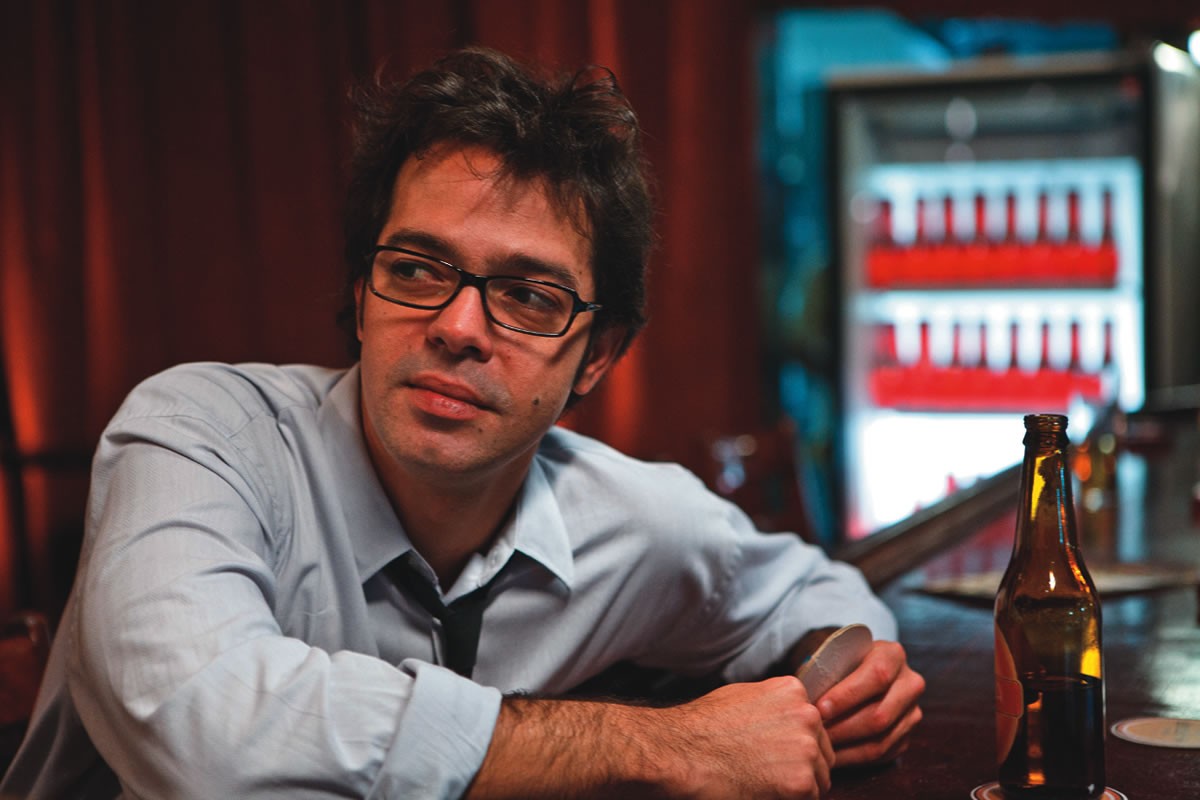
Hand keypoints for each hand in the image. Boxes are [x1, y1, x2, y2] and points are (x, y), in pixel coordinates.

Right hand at [664, 676, 834, 798]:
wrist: (682, 751)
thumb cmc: (703, 726)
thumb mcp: (743, 696)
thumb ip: (774, 705)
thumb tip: (784, 719)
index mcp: (793, 692)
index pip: (813, 725)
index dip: (796, 744)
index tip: (776, 753)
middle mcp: (807, 716)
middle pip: (822, 752)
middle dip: (802, 766)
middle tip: (768, 772)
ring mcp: (806, 748)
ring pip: (818, 778)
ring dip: (796, 785)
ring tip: (762, 781)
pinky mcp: (801, 781)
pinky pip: (808, 798)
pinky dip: (787, 799)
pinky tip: (761, 791)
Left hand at [810, 640, 923, 766]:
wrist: (854, 669)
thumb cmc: (838, 661)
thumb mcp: (835, 654)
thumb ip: (826, 669)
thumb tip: (805, 698)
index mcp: (892, 655)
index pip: (877, 676)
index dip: (848, 695)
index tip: (820, 708)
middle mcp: (910, 683)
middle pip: (880, 714)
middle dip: (843, 727)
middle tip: (816, 732)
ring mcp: (912, 711)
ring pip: (881, 739)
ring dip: (847, 746)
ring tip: (821, 746)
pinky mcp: (907, 735)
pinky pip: (882, 754)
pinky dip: (854, 758)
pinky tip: (832, 755)